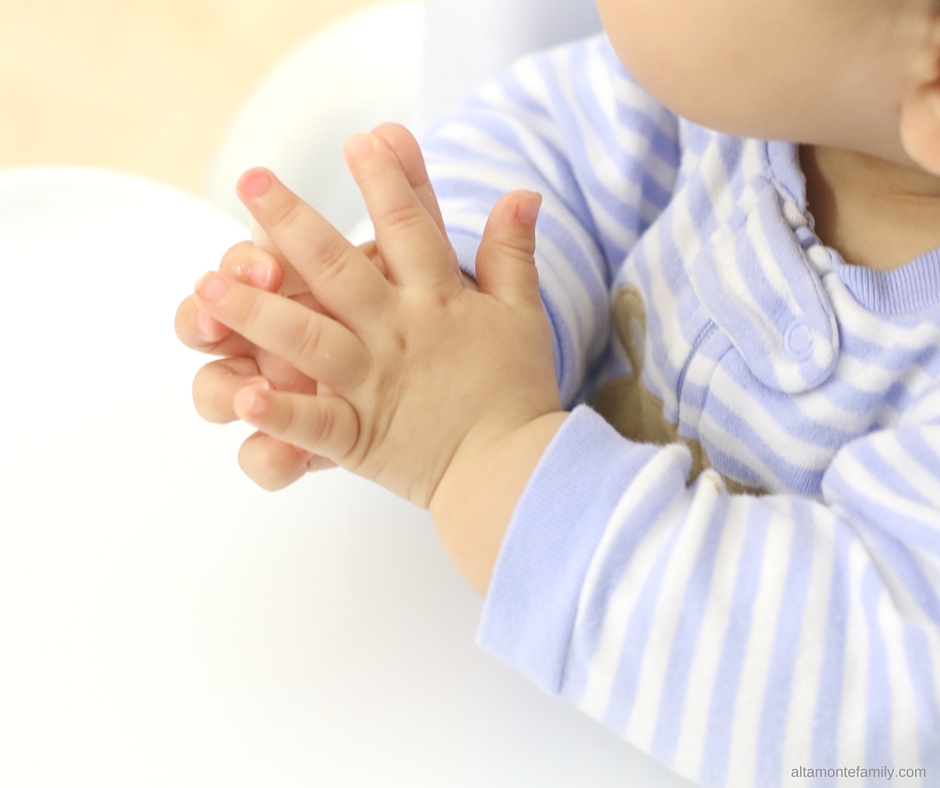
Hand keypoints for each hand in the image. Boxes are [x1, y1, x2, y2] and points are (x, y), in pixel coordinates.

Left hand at [189, 127, 562, 509]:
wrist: (515, 469)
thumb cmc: (516, 391)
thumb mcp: (522, 314)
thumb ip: (513, 253)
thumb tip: (523, 193)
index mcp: (438, 301)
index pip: (411, 229)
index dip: (388, 181)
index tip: (363, 139)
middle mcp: (398, 334)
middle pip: (338, 270)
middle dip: (293, 222)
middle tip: (252, 181)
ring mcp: (374, 384)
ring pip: (307, 339)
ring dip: (257, 311)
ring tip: (209, 283)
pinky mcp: (359, 436)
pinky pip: (313, 424)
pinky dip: (278, 414)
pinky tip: (243, 397)